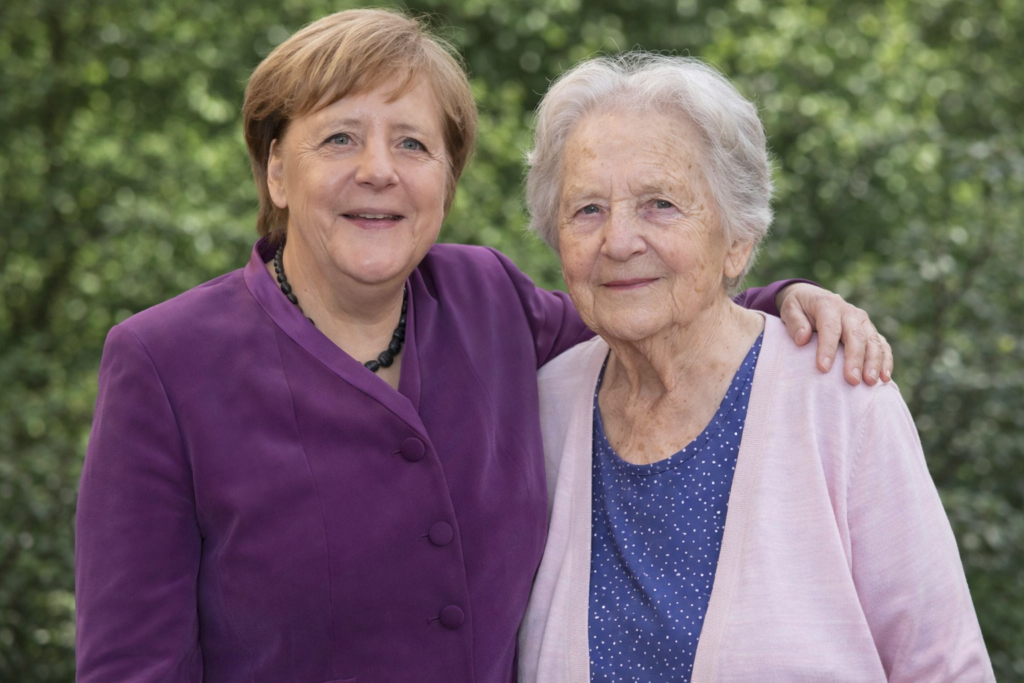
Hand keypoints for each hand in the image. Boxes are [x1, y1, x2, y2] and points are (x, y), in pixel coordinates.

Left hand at [776, 283, 892, 385]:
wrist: (813, 297)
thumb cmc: (799, 307)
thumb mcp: (789, 309)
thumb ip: (795, 322)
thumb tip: (802, 339)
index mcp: (828, 305)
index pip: (830, 327)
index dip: (827, 348)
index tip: (823, 368)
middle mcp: (850, 312)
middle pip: (856, 336)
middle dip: (855, 359)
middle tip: (852, 380)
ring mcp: (863, 322)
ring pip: (873, 341)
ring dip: (874, 362)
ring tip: (870, 382)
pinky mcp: (870, 331)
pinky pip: (882, 345)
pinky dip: (885, 360)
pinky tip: (885, 378)